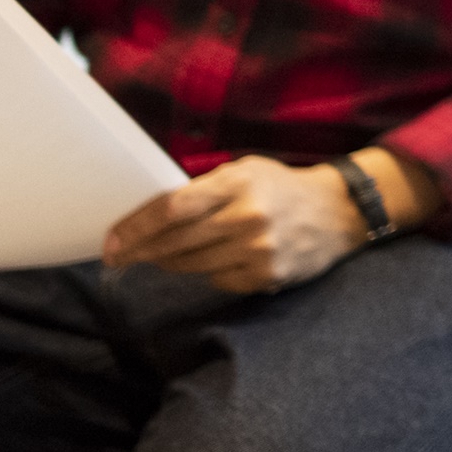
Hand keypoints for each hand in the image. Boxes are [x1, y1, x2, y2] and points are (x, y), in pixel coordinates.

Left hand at [101, 155, 364, 293]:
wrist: (339, 211)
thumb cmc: (281, 187)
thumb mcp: (246, 171)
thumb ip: (205, 189)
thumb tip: (152, 216)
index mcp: (237, 183)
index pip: (172, 208)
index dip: (135, 228)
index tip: (111, 243)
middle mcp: (246, 217)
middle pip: (175, 241)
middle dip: (139, 251)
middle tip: (117, 258)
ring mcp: (257, 249)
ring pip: (191, 265)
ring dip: (168, 262)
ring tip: (161, 257)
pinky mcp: (266, 275)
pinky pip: (217, 280)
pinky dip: (207, 271)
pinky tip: (213, 259)